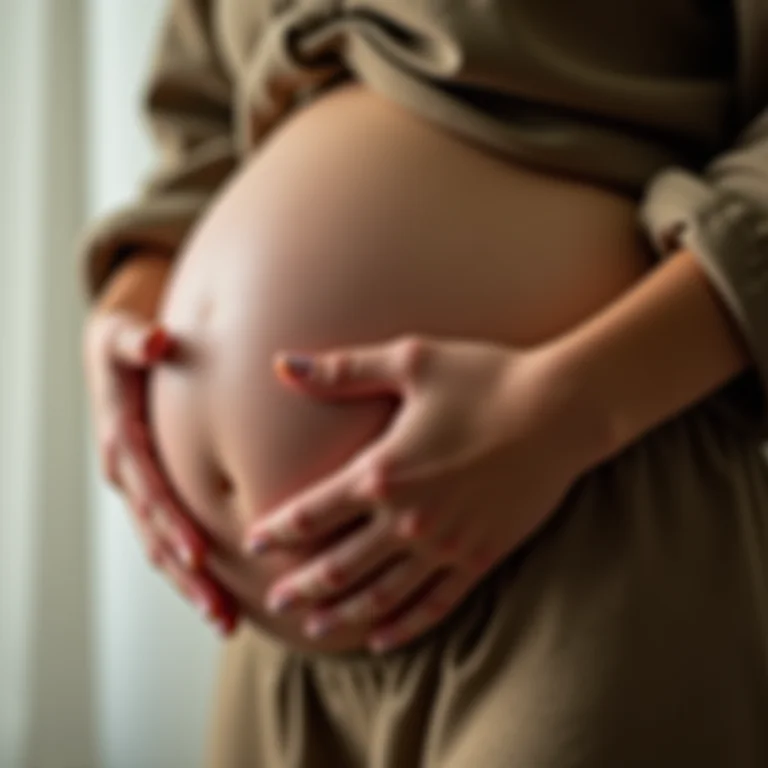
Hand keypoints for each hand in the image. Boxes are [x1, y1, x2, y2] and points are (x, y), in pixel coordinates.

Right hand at [84, 255, 238, 635]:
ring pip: (165, 549)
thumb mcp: (120, 332)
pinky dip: (197, 569)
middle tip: (222, 614)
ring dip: (194, 587)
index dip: (172, 525)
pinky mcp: (158, 493)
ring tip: (227, 623)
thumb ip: (132, 338)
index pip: (150, 493)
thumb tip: (156, 341)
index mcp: (122, 444)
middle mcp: (129, 476)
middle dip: (188, 577)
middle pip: (157, 537)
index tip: (201, 556)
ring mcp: (142, 491)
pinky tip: (228, 595)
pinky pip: (175, 537)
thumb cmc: (124, 342)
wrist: (117, 352)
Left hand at [244, 335, 598, 651]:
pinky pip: (434, 603)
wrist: (560, 409)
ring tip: (314, 627)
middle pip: (339, 564)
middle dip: (302, 586)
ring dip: (342, 612)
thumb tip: (282, 364)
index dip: (278, 530)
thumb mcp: (411, 362)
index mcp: (383, 472)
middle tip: (273, 603)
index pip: (313, 512)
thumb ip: (342, 370)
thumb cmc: (485, 378)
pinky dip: (403, 624)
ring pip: (381, 593)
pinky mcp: (480, 557)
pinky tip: (382, 637)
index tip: (252, 544)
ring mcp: (446, 544)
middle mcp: (409, 518)